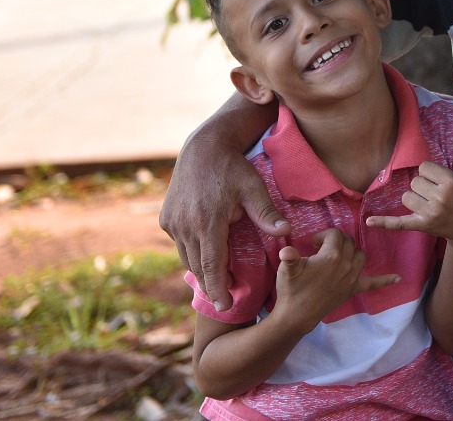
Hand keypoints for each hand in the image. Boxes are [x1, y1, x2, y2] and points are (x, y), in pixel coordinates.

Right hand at [162, 138, 289, 310]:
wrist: (203, 147)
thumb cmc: (233, 168)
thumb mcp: (254, 188)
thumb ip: (267, 214)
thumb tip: (287, 233)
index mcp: (208, 222)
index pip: (212, 265)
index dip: (218, 288)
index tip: (224, 305)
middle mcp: (185, 226)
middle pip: (198, 266)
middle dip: (211, 285)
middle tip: (224, 301)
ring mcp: (172, 223)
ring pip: (186, 257)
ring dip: (200, 270)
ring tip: (216, 284)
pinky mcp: (166, 218)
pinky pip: (180, 243)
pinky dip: (191, 253)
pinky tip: (204, 258)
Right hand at [272, 229, 400, 331]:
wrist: (297, 316)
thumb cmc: (291, 290)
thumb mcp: (288, 269)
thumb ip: (289, 256)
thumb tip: (286, 249)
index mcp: (331, 256)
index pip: (334, 234)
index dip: (323, 236)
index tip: (313, 244)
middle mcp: (346, 265)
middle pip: (348, 242)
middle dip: (337, 241)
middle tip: (322, 249)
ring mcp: (352, 278)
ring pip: (361, 255)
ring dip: (352, 252)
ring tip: (339, 255)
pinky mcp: (353, 289)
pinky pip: (373, 283)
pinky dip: (385, 280)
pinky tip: (398, 278)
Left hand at [365, 149, 452, 250]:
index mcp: (451, 181)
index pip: (425, 167)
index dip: (431, 173)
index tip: (442, 180)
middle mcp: (440, 197)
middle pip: (415, 182)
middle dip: (424, 186)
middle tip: (438, 194)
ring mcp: (430, 213)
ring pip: (407, 197)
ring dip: (415, 199)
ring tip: (431, 204)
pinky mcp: (422, 226)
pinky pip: (399, 223)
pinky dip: (383, 223)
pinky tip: (369, 221)